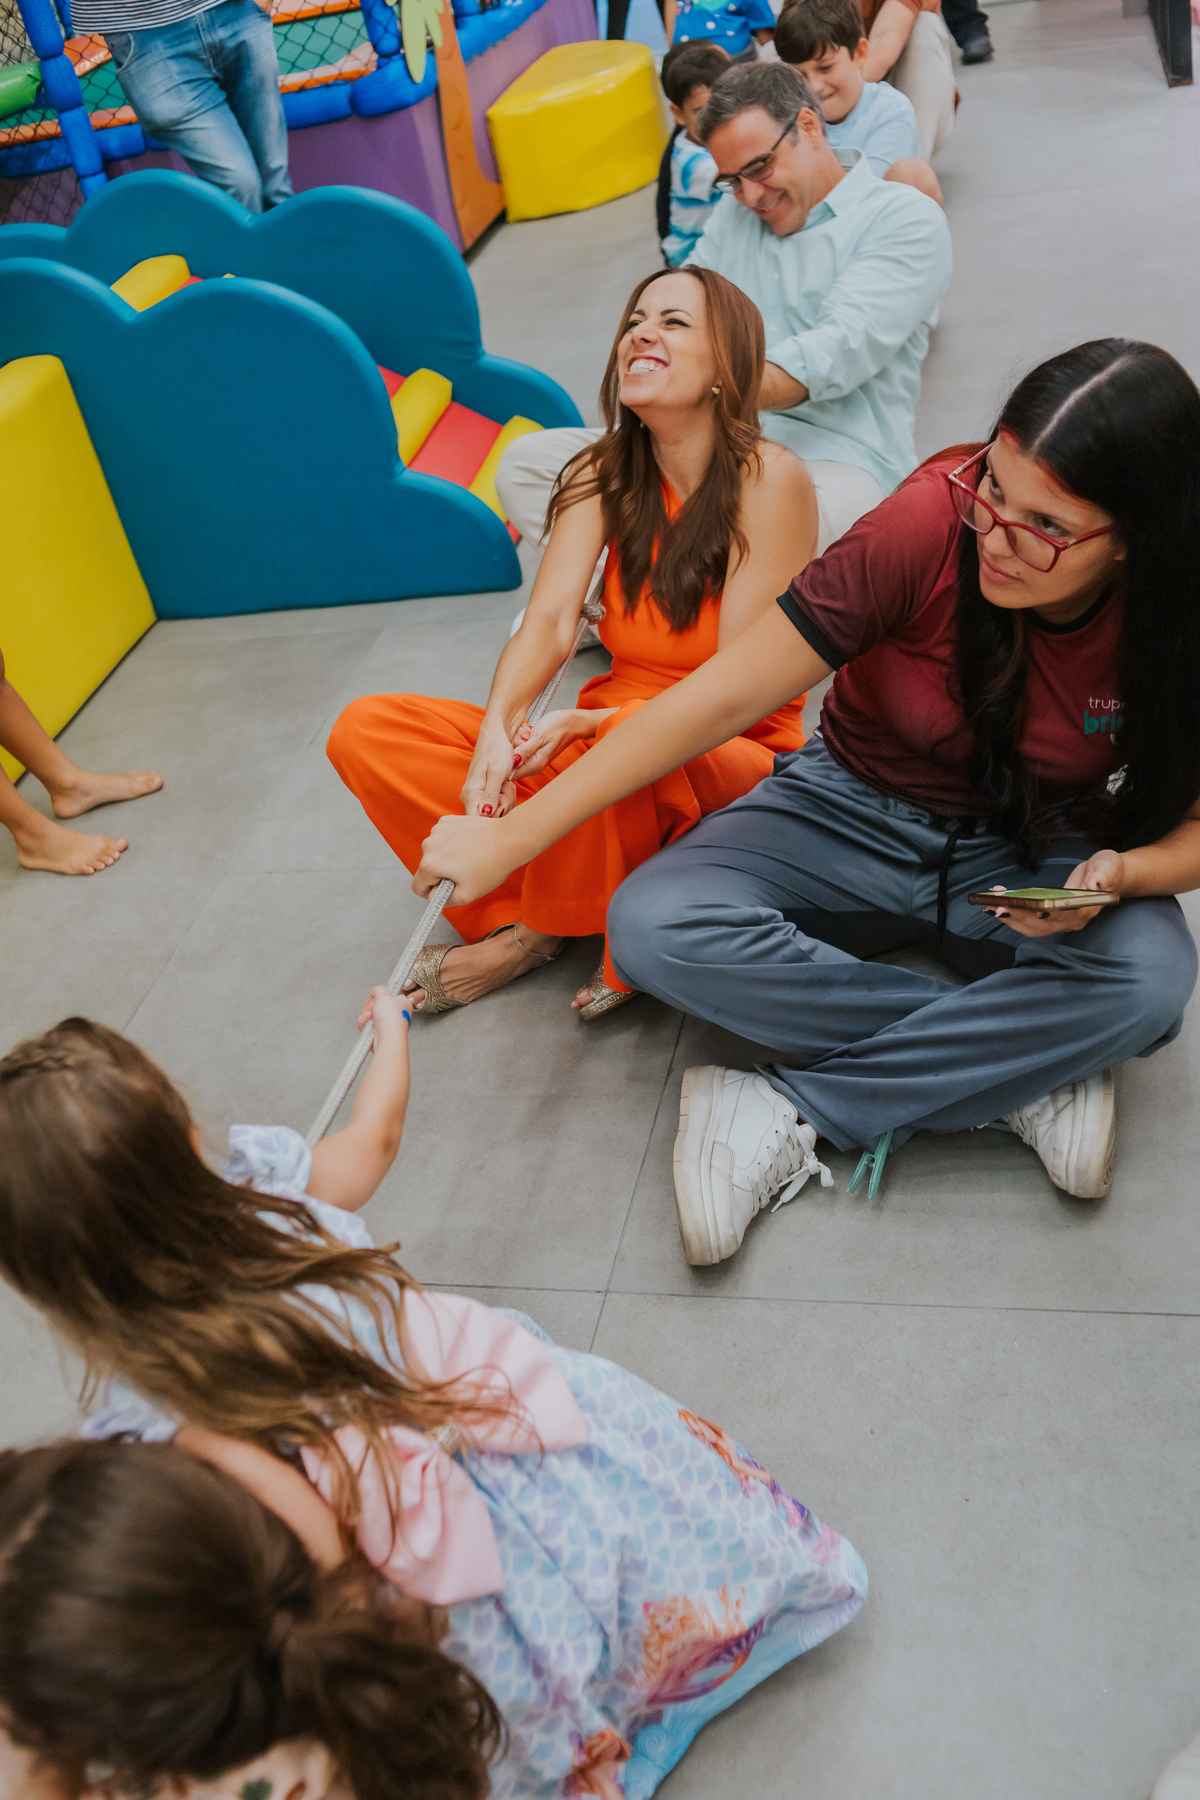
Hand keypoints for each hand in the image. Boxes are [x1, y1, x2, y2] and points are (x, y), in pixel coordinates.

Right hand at [357, 985, 410, 1033]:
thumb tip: (374, 991)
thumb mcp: (385, 995)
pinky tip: (368, 1022)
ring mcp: (385, 1024)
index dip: (381, 996)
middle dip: (371, 1005)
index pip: (389, 996)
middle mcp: (394, 1014)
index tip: (378, 997)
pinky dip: (364, 1022)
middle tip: (374, 1007)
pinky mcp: (376, 1032)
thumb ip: (379, 989)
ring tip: (371, 1016)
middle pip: (376, 1004)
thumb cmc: (391, 1019)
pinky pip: (365, 1023)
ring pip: (368, 1013)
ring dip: (366, 1013)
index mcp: (402, 1004)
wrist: (387, 1038)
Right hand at [414, 811, 520, 904]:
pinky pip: (443, 839)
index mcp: (430, 864)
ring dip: (447, 858)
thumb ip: (444, 901)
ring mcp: (437, 830)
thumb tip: (434, 897)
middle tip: (466, 872)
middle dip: (442, 873)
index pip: (418, 887)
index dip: (432, 893)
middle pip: (427, 869)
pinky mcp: (447, 821)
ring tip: (470, 858)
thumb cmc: (492, 866)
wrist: (509, 839)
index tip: (448, 889)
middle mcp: (428, 845)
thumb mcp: (468, 895)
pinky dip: (453, 843)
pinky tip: (470, 845)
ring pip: (435, 853)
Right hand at [461, 723, 517, 819]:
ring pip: (496, 812)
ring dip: (506, 799)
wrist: (496, 736)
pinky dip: (506, 796)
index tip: (503, 801)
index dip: (494, 817)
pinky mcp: (484, 794)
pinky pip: (498, 804)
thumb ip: (490, 795)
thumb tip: (484, 814)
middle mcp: (470, 797)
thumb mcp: (497, 772)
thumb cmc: (496, 750)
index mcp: (470, 793)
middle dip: (503, 806)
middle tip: (506, 786)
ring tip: (506, 782)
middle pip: (489, 818)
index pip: (477, 820)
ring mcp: (477, 796)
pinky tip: (506, 784)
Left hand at [510, 708, 596, 779]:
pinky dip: (523, 738)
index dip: (506, 761)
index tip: (510, 746)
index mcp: (535, 764)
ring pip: (516, 752)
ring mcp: (535, 759)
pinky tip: (530, 732)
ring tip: (529, 732)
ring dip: (518, 740)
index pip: (512, 773)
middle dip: (513, 747)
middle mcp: (534, 765)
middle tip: (524, 736)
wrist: (573, 722)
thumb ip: (525, 751)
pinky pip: (522, 747)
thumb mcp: (540, 736)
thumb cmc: (559, 727)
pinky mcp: (535, 752)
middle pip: (512, 761)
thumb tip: (512, 762)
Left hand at [985, 849, 1124, 938]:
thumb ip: (1102, 875)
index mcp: (1084, 911)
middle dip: (1015, 916)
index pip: (1058, 916)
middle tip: (993, 906)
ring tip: (989, 905)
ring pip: (1031, 927)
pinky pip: (1029, 921)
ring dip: (1010, 917)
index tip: (1017, 907)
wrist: (1108, 875)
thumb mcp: (1108, 866)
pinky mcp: (1051, 918)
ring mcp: (1060, 922)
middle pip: (1039, 924)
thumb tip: (1094, 884)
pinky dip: (1013, 914)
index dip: (1037, 913)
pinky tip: (998, 904)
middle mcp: (1070, 921)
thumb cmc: (1108, 870)